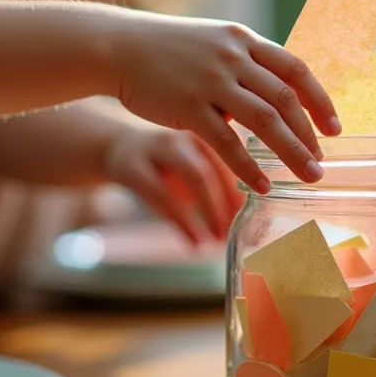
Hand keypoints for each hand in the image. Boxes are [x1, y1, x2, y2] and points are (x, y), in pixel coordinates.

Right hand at [104, 119, 243, 244]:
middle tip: (239, 232)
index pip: (233, 160)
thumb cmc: (168, 166)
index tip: (259, 216)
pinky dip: (182, 222)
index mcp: (205, 134)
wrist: (115, 149)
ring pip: (193, 177)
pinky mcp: (132, 167)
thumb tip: (257, 218)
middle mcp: (184, 137)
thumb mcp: (195, 167)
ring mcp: (158, 149)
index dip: (246, 192)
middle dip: (229, 204)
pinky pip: (162, 196)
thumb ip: (222, 187)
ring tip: (218, 239)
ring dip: (210, 211)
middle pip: (214, 169)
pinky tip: (194, 242)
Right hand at [109, 13, 340, 193]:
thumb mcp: (214, 44)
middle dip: (309, 135)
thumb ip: (246, 65)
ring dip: (291, 152)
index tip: (335, 127)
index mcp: (244, 40)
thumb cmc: (168, 51)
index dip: (319, 99)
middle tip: (322, 162)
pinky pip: (226, 142)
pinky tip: (261, 185)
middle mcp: (233, 57)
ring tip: (307, 176)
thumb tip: (280, 95)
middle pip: (285, 99)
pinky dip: (248, 166)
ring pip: (264, 122)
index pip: (296, 69)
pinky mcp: (187, 107)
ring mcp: (211, 81)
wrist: (116, 46)